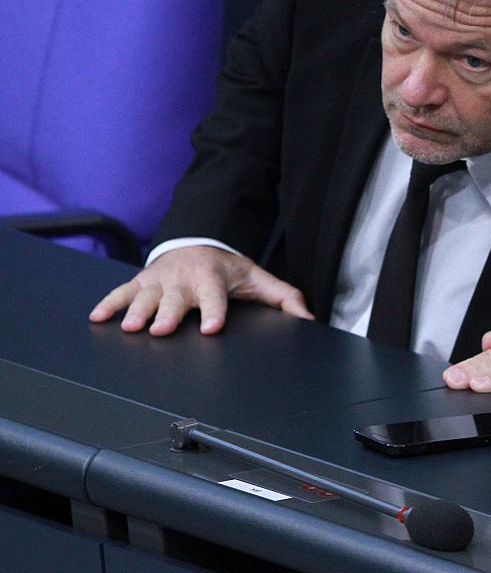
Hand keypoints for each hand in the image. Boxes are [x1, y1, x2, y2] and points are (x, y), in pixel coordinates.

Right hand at [88, 245, 312, 335]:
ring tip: (131, 326)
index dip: (214, 312)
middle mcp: (184, 279)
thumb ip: (284, 298)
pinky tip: (98, 317)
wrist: (199, 243)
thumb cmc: (229, 268)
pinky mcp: (141, 281)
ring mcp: (160, 280)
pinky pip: (122, 292)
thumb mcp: (259, 279)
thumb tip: (309, 318)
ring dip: (136, 310)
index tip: (211, 328)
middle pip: (176, 299)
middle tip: (159, 329)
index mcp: (213, 278)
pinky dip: (109, 303)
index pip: (215, 297)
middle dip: (168, 313)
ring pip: (146, 296)